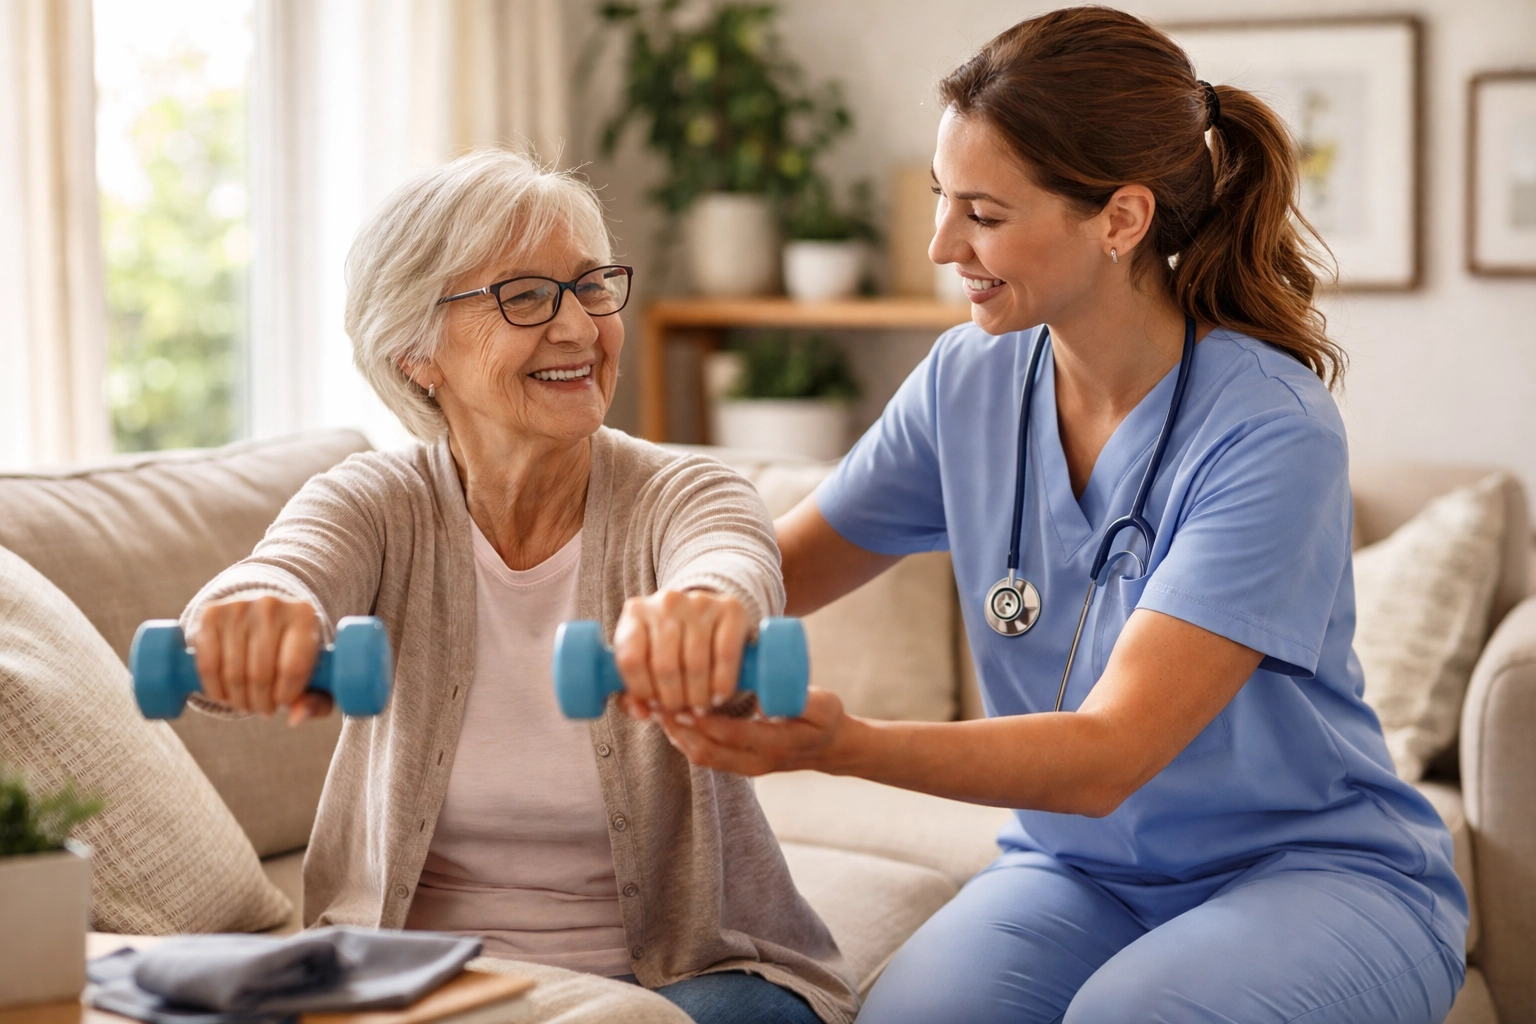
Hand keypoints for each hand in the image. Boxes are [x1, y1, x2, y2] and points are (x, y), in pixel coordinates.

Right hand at [192, 596, 332, 724]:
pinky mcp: (211, 614)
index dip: (286, 695)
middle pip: (261, 673)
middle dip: (261, 702)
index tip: (283, 703)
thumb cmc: (293, 650)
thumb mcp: (315, 674)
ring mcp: (239, 607)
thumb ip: (316, 700)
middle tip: (263, 710)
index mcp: (304, 615)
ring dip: (238, 699)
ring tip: (246, 703)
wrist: (261, 616)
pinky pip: (208, 664)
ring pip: (234, 672)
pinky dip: (215, 688)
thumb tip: (296, 718)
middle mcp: (272, 606)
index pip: (293, 667)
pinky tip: (224, 696)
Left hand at [612, 589, 749, 718]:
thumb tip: (642, 712)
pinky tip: (719, 696)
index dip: (642, 690)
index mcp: (636, 613)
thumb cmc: (671, 648)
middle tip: (680, 711)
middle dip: (673, 699)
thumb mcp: (646, 665)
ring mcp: (699, 602)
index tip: (653, 705)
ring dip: (698, 696)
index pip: (631, 659)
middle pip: (664, 665)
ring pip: (695, 664)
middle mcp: (666, 602)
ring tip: (699, 707)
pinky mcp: (731, 608)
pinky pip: (725, 655)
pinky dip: (722, 683)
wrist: (710, 618)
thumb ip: (635, 695)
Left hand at [657, 688, 848, 775]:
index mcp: (776, 745)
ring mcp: (744, 767)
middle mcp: (756, 761)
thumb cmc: (825, 721)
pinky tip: (670, 717)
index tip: (684, 702)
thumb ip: (802, 699)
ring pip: (701, 756)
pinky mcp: (736, 764)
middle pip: (707, 750)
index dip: (705, 721)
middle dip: (679, 727)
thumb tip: (767, 698)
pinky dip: (683, 738)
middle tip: (658, 700)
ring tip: (656, 706)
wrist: (831, 749)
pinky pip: (703, 756)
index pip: (733, 736)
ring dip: (676, 733)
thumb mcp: (825, 706)